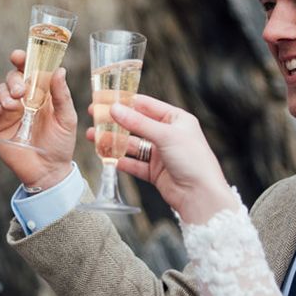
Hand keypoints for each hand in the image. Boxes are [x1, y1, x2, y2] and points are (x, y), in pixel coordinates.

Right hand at [0, 49, 76, 189]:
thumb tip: (60, 69)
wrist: (47, 171)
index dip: (24, 59)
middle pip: (13, 77)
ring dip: (4, 92)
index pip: (32, 70)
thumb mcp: (66, 118)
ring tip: (14, 106)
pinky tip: (0, 109)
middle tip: (21, 91)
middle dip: (14, 79)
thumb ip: (61, 95)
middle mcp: (24, 98)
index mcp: (43, 93)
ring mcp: (9, 110)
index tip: (19, 56)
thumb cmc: (61, 143)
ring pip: (0, 89)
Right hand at [105, 94, 237, 223]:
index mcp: (176, 119)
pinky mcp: (155, 172)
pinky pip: (134, 163)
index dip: (125, 102)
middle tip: (94, 116)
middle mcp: (168, 134)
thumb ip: (138, 123)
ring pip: (132, 144)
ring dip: (113, 141)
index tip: (105, 99)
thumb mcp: (165, 135)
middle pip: (136, 125)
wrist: (201, 196)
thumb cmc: (193, 160)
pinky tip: (106, 157)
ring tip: (93, 137)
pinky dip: (120, 160)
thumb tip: (115, 109)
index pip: (146, 105)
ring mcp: (161, 154)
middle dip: (115, 122)